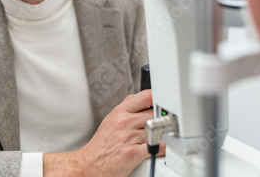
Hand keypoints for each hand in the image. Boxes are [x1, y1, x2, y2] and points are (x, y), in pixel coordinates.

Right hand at [44, 90, 163, 176]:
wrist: (90, 164)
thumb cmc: (102, 144)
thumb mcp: (112, 119)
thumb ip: (128, 108)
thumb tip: (146, 99)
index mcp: (120, 112)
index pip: (146, 96)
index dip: (159, 98)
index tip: (165, 102)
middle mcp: (124, 122)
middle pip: (154, 113)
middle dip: (163, 118)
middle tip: (170, 122)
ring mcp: (128, 137)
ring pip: (156, 129)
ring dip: (164, 133)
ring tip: (167, 135)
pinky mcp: (131, 153)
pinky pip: (155, 146)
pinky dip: (163, 147)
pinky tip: (164, 147)